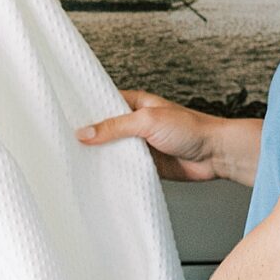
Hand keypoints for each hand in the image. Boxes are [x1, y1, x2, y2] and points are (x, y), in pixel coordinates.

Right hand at [76, 90, 225, 181]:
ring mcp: (140, 144)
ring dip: (101, 156)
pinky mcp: (147, 164)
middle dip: (89, 136)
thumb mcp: (147, 121)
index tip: (63, 118)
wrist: (215, 154)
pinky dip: (115, 171)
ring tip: (75, 161)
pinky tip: (99, 176)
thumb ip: (115, 127)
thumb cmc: (190, 128)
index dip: (85, 111)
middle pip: (105, 129)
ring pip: (113, 150)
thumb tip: (85, 133)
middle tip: (63, 143)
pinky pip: (125, 167)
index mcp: (136, 103)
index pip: (103, 103)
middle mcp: (136, 123)